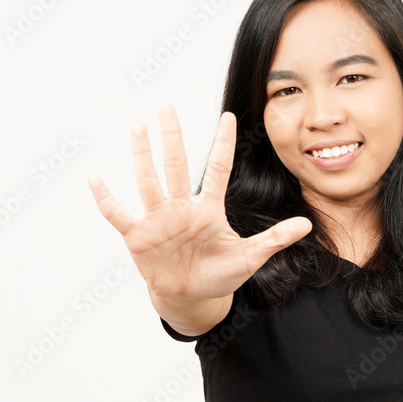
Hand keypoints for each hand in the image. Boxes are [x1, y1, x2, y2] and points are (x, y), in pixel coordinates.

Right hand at [87, 104, 311, 306]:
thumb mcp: (251, 258)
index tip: (229, 116)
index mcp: (209, 209)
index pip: (218, 169)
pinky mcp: (139, 236)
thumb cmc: (220, 274)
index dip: (223, 143)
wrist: (192, 296)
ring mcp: (158, 220)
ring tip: (138, 126)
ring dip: (143, 156)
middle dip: (172, 136)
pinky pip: (119, 214)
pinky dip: (106, 198)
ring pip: (149, 182)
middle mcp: (182, 208)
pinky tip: (95, 177)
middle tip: (167, 105)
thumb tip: (307, 224)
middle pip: (176, 165)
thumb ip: (275, 239)